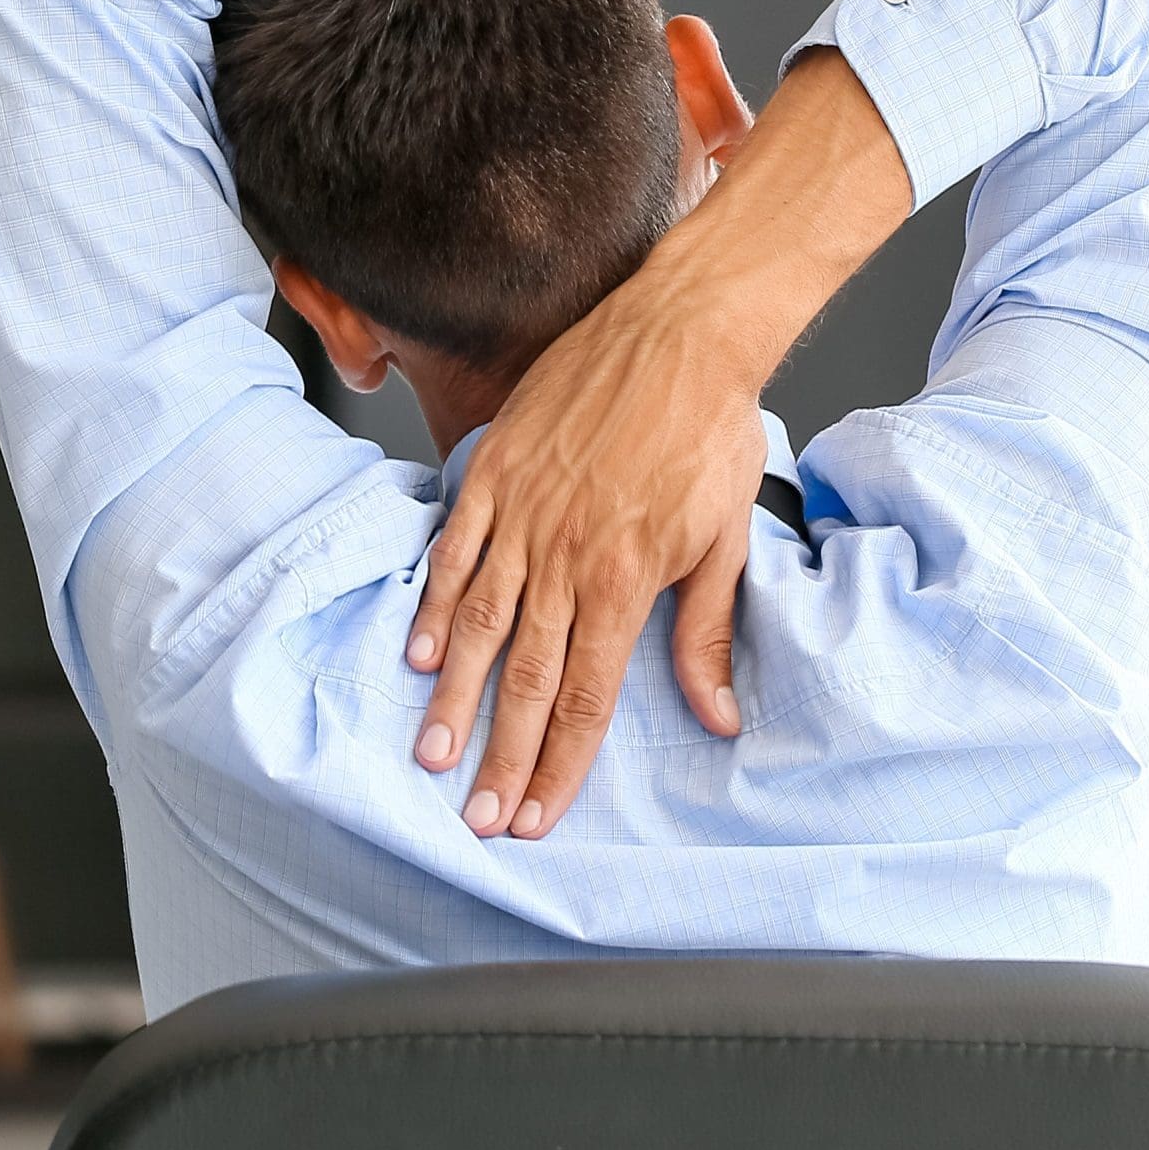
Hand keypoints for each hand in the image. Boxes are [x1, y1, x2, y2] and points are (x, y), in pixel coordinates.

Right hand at [406, 49, 911, 837]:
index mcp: (626, 579)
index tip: (533, 817)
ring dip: (456, 696)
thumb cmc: (710, 430)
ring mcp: (525, 511)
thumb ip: (706, 636)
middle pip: (528, 676)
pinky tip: (423, 650)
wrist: (681, 332)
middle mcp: (568, 554)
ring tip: (433, 752)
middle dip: (501, 755)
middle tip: (475, 816)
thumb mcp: (725, 542)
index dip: (559, 763)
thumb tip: (717, 717)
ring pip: (482, 623)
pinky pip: (457, 549)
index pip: (586, 695)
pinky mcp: (498, 470)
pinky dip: (437, 603)